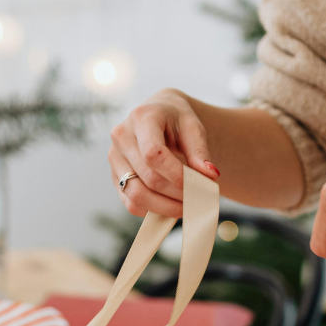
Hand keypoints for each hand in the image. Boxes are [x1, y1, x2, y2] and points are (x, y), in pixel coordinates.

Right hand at [109, 89, 220, 216]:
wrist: (158, 115)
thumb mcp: (193, 127)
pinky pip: (131, 203)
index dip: (176, 175)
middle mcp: (121, 137)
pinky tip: (171, 206)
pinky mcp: (115, 177)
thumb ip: (200, 151)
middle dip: (177, 193)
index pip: (153, 154)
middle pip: (148, 177)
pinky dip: (153, 210)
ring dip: (165, 207)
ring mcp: (115, 158)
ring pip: (136, 195)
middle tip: (199, 199)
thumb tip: (211, 175)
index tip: (198, 185)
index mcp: (141, 118)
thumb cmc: (177, 120)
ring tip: (187, 206)